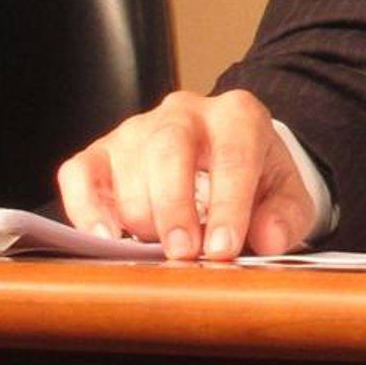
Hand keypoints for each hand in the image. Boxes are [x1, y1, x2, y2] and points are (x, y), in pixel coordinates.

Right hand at [56, 90, 315, 262]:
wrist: (223, 162)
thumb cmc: (254, 181)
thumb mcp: (285, 196)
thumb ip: (286, 215)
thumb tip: (270, 238)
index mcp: (238, 116)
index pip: (233, 154)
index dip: (228, 205)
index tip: (223, 250)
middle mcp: (184, 112)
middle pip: (170, 147)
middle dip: (175, 204)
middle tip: (182, 252)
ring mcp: (137, 129)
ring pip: (127, 164)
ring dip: (140, 214)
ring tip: (159, 247)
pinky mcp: (100, 152)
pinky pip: (79, 174)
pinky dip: (86, 208)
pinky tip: (106, 239)